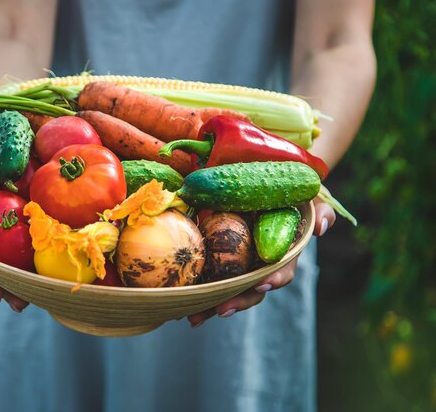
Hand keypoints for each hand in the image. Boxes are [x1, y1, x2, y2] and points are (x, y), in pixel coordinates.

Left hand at [187, 199, 335, 326]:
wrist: (269, 187)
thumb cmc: (291, 193)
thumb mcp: (310, 196)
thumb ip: (321, 209)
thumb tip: (323, 228)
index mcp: (283, 252)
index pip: (283, 271)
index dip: (274, 279)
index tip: (263, 284)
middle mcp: (262, 264)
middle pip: (253, 290)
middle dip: (238, 301)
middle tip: (222, 309)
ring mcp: (242, 264)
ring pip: (230, 291)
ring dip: (213, 306)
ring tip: (195, 317)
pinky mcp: (222, 260)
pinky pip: (212, 280)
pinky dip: (198, 294)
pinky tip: (181, 305)